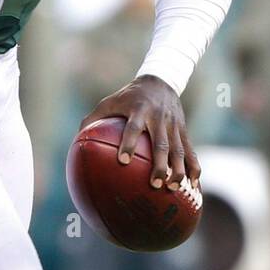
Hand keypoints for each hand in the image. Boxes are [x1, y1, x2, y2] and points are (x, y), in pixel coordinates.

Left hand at [79, 74, 199, 190]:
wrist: (160, 81)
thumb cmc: (128, 96)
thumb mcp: (109, 102)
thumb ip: (92, 119)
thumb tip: (75, 142)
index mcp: (138, 110)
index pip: (133, 127)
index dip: (129, 143)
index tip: (124, 160)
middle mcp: (158, 118)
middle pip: (161, 143)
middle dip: (159, 164)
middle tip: (154, 184)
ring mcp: (173, 125)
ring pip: (179, 149)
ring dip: (179, 169)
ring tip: (173, 188)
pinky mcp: (183, 130)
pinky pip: (190, 150)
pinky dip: (194, 167)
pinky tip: (194, 185)